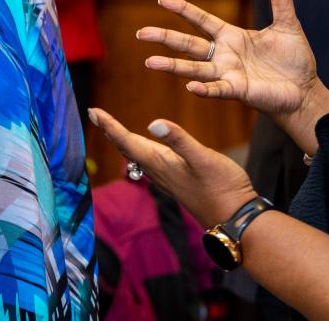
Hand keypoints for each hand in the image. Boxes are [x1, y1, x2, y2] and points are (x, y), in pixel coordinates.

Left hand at [88, 107, 255, 227]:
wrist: (235, 218)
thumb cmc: (222, 187)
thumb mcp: (202, 158)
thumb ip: (179, 140)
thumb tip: (153, 123)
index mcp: (160, 163)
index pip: (127, 141)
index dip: (110, 125)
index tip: (93, 111)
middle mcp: (159, 172)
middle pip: (127, 148)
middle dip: (111, 131)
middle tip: (95, 115)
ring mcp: (168, 178)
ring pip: (137, 156)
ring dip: (123, 141)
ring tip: (112, 129)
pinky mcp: (178, 181)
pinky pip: (150, 163)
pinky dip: (140, 150)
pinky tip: (145, 149)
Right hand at [140, 0, 325, 125]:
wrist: (306, 92)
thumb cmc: (295, 61)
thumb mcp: (288, 25)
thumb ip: (281, 0)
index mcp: (232, 37)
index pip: (201, 20)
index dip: (183, 10)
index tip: (162, 0)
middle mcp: (225, 55)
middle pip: (188, 45)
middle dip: (165, 38)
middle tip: (141, 33)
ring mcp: (228, 74)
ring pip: (194, 68)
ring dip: (173, 66)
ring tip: (150, 62)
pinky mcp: (238, 90)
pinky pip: (217, 89)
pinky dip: (204, 88)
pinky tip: (190, 86)